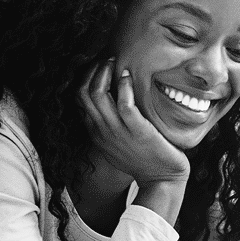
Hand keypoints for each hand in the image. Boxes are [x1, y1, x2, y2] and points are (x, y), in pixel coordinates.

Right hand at [77, 58, 189, 184]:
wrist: (161, 181)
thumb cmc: (144, 159)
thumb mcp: (118, 143)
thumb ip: (110, 126)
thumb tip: (113, 102)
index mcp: (96, 132)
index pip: (78, 99)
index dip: (85, 78)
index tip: (97, 65)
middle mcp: (102, 130)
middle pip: (83, 93)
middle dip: (92, 71)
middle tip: (105, 59)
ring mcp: (118, 132)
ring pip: (97, 95)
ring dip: (104, 73)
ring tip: (113, 61)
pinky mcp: (138, 131)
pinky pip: (124, 105)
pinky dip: (124, 87)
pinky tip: (128, 75)